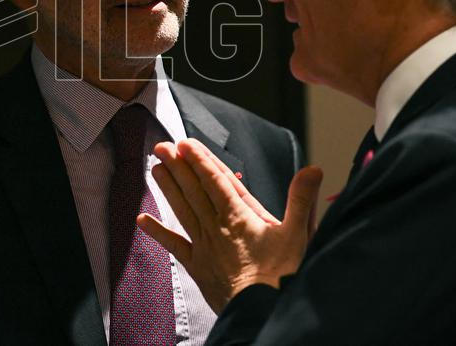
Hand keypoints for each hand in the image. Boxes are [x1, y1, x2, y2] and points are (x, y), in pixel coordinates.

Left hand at [137, 139, 321, 312]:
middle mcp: (217, 227)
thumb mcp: (298, 234)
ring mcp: (205, 245)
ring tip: (155, 168)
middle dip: (178, 166)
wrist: (261, 311)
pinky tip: (142, 220)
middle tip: (162, 146)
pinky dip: (158, 232)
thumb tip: (313, 169)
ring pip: (183, 210)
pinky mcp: (197, 265)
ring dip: (168, 188)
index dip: (200, 161)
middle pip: (194, 190)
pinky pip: (174, 245)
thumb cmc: (282, 276)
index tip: (186, 144)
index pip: (216, 181)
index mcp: (240, 216)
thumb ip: (302, 199)